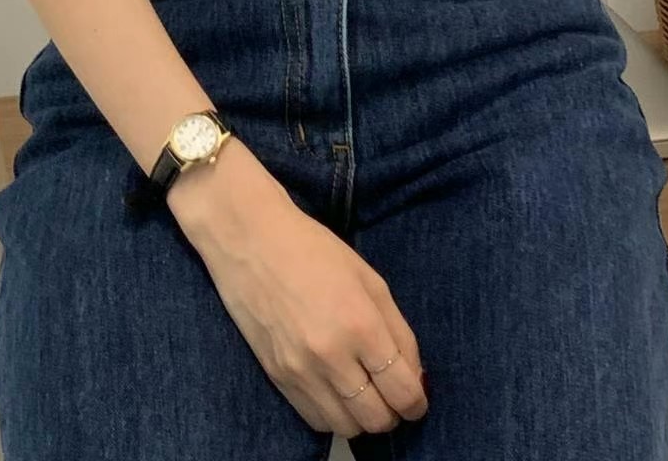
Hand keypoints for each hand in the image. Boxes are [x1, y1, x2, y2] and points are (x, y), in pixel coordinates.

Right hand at [170, 140, 428, 437]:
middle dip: (393, 412)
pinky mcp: (277, 377)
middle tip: (390, 394)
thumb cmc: (313, 249)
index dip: (416, 402)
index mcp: (361, 324)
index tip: (415, 397)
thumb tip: (414, 376)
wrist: (250, 240)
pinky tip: (335, 391)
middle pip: (377, 419)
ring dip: (362, 417)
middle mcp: (331, 356)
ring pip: (346, 427)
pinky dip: (333, 414)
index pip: (403, 392)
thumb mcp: (369, 279)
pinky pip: (315, 420)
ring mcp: (300, 370)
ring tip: (362, 393)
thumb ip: (398, 331)